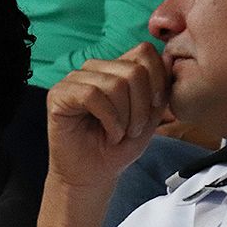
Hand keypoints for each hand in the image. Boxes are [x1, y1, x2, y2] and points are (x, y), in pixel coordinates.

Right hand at [45, 43, 170, 190]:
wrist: (94, 175)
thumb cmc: (118, 148)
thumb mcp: (151, 116)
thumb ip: (160, 89)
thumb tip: (168, 58)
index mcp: (114, 69)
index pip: (143, 52)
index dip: (158, 79)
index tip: (156, 106)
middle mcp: (93, 69)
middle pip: (132, 70)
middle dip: (142, 105)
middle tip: (135, 129)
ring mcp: (73, 80)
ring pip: (114, 84)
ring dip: (125, 116)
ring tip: (120, 133)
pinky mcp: (57, 95)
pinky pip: (91, 95)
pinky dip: (108, 119)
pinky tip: (109, 133)